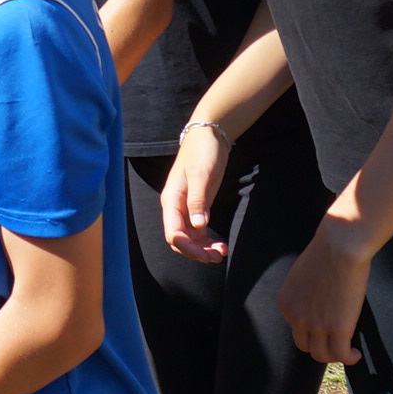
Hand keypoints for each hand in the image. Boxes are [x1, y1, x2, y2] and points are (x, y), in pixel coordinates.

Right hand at [163, 126, 231, 262]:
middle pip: (180, 240)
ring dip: (203, 249)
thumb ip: (198, 200)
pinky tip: (219, 245)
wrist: (209, 136)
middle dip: (196, 252)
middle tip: (218, 256)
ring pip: (189, 239)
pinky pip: (198, 232)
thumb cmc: (202, 152)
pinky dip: (206, 241)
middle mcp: (175, 208)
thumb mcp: (201, 175)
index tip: (206, 254)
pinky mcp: (197, 207)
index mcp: (171, 200)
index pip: (173, 233)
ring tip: (221, 252)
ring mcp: (185, 209)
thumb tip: (198, 226)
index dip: (187, 248)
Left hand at [275, 220, 374, 365]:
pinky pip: (340, 355)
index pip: (295, 327)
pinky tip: (356, 353)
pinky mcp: (337, 330)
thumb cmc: (327, 252)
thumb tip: (319, 302)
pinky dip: (348, 357)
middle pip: (304, 345)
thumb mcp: (304, 275)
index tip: (325, 328)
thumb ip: (305, 293)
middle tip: (335, 341)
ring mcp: (315, 326)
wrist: (340, 247)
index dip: (311, 330)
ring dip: (334, 354)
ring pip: (321, 355)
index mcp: (285, 302)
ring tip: (347, 350)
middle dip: (320, 345)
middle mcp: (295, 317)